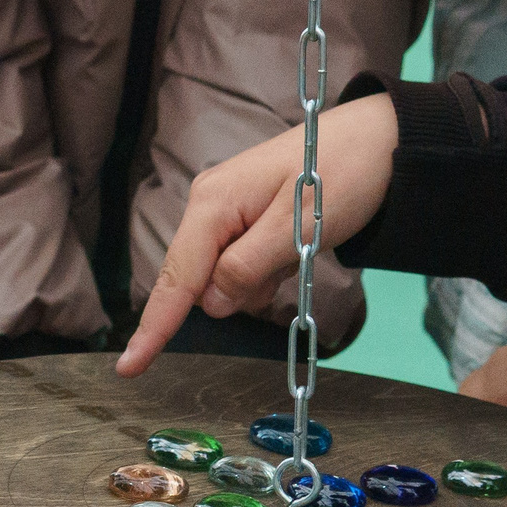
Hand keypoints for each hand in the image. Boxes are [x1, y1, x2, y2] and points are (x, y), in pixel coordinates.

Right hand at [116, 96, 397, 374]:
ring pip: (223, 277)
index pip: (176, 277)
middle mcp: (209, 206)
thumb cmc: (340, 173)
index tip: (128, 367)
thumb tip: (211, 304)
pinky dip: (267, 268)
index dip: (154, 326)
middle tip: (287, 262)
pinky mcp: (246, 219)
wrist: (378, 140)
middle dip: (235, 291)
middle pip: (197, 280)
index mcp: (212, 203)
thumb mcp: (296, 228)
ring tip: (297, 244)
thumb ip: (247, 268)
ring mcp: (226, 212)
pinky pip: (242, 265)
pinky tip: (293, 245)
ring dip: (257, 279)